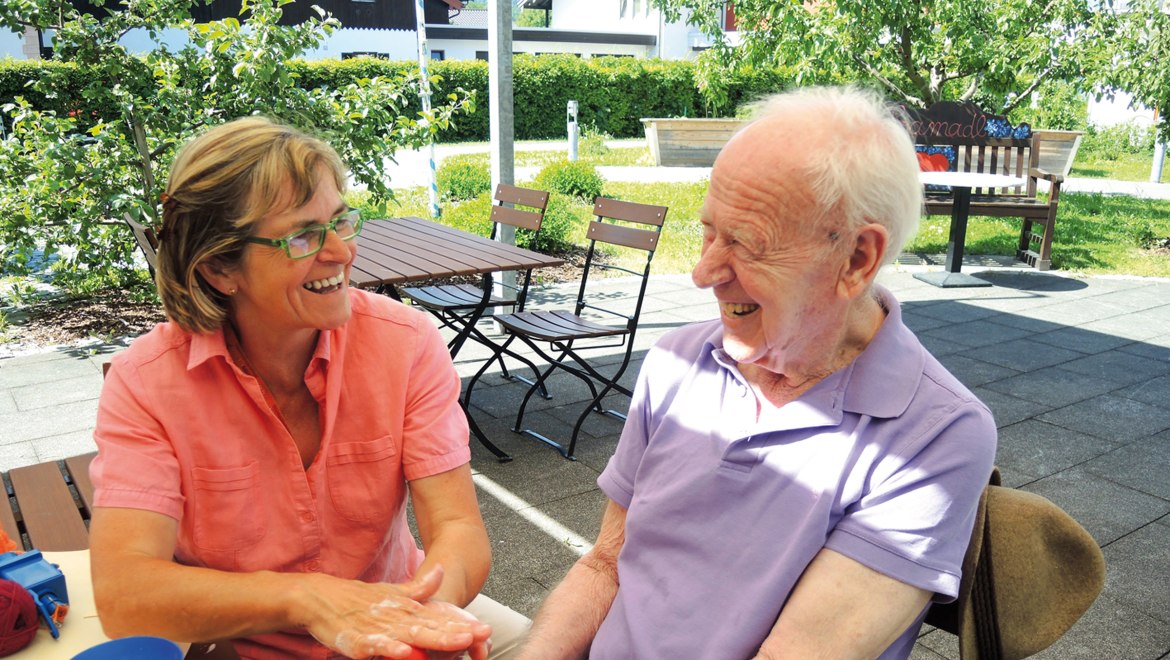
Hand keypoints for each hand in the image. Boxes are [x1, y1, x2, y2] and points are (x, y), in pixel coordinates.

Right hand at [302, 565, 491, 658]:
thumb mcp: (392, 592)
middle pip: (431, 627)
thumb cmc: (358, 599)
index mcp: (407, 608)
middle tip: (479, 635)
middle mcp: (397, 618)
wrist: (320, 597)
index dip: (461, 624)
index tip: (484, 628)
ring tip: (456, 642)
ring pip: (411, 637)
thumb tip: (441, 571)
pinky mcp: (360, 642)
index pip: (439, 618)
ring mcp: (379, 629)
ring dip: (434, 639)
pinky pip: (378, 647)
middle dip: (456, 633)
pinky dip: (391, 649)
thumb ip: (418, 588)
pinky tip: (405, 653)